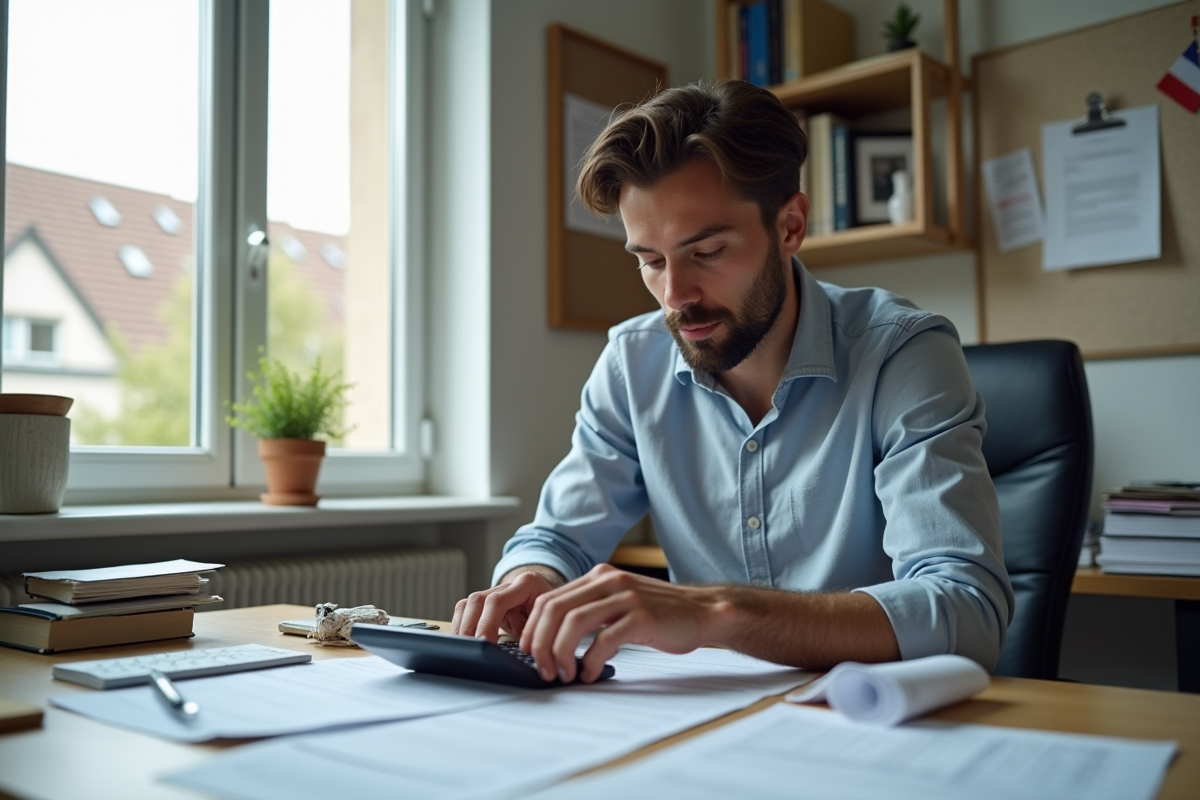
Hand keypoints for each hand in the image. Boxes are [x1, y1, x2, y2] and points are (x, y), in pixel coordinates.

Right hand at [451, 569, 558, 642]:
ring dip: (462, 626)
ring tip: (463, 646)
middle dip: (470, 626)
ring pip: (468, 603)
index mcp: (527, 584)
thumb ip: (534, 633)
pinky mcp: (485, 603)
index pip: (498, 601)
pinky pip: (466, 610)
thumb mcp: (548, 623)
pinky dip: (461, 624)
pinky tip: (461, 640)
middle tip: (470, 647)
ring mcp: (495, 591)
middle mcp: (508, 584)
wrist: (552, 605)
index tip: (486, 643)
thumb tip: (521, 649)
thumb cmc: (551, 617)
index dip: (488, 623)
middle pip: (478, 600)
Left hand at [522, 564, 727, 683]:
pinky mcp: (643, 617)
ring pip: (573, 622)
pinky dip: (590, 660)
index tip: (529, 654)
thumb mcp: (619, 602)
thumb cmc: (660, 614)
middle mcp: (609, 581)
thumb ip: (591, 610)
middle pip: (554, 610)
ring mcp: (626, 597)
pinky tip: (590, 673)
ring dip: (561, 653)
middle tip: (543, 670)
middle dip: (540, 644)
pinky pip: (604, 639)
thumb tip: (552, 639)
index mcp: (598, 576)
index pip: (549, 599)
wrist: (703, 612)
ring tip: (564, 674)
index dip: (532, 629)